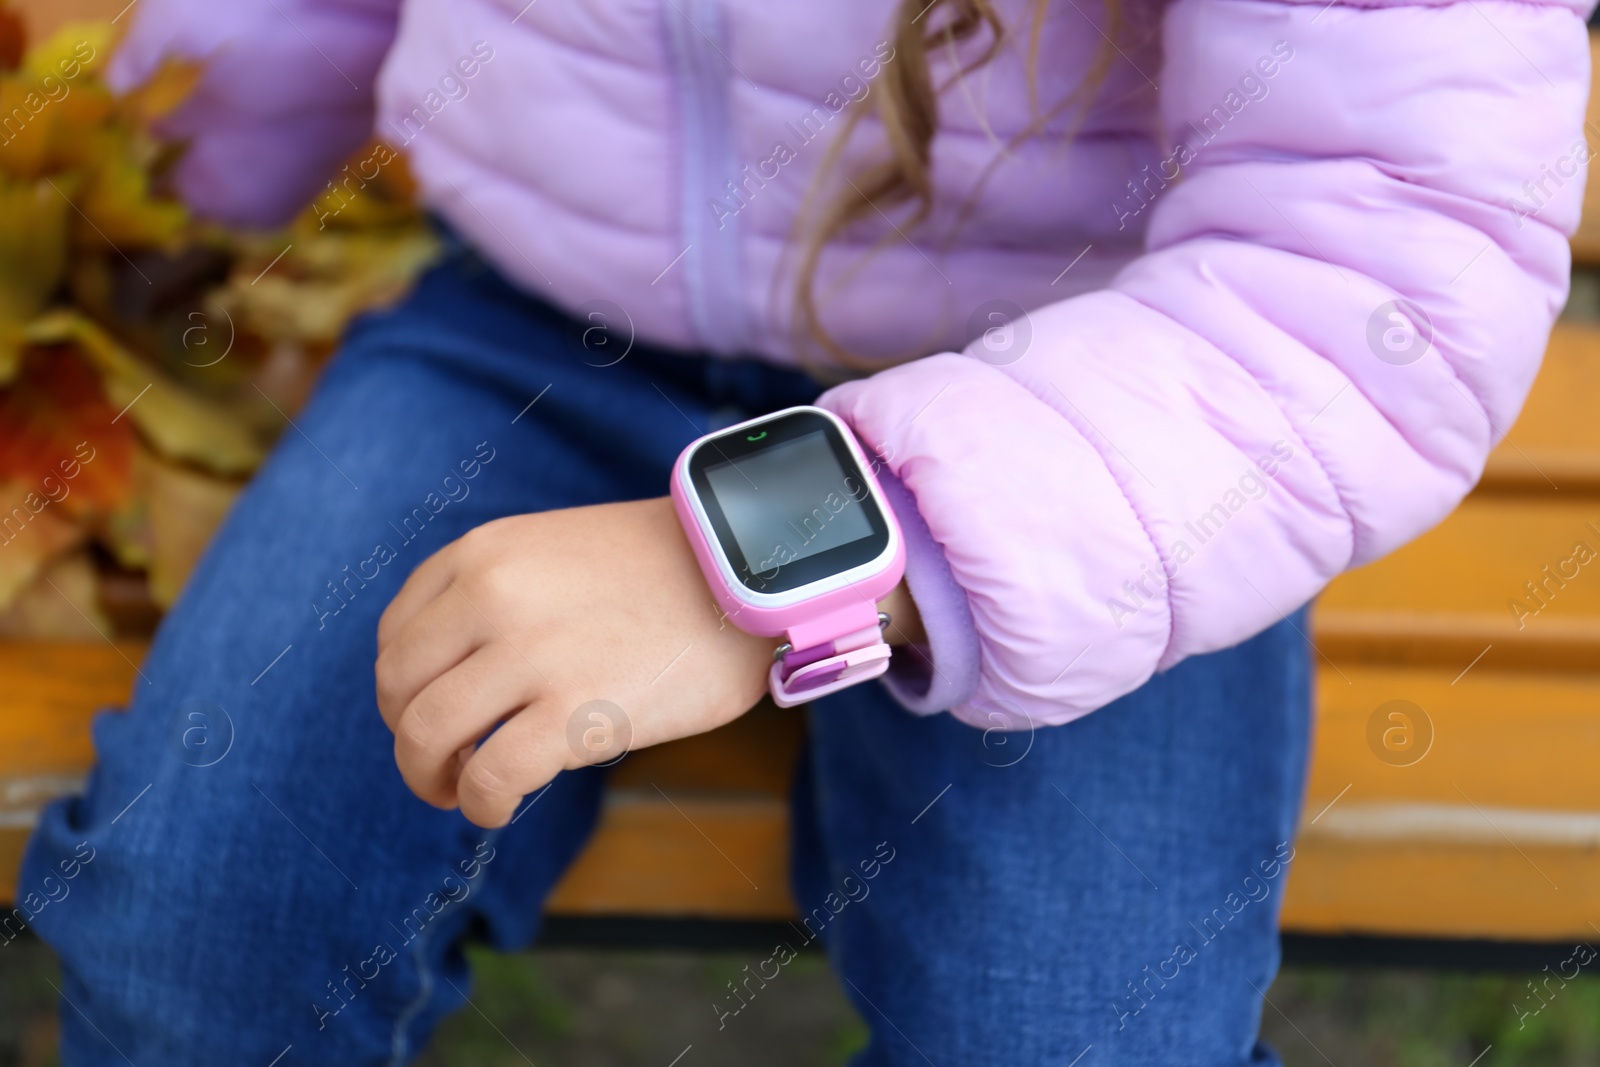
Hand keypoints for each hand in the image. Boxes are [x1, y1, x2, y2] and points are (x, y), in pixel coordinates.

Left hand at [375, 497, 920, 827]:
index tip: (430, 710)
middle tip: (440, 763)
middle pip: (399, 688)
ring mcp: (531, 655)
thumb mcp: (559, 551)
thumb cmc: (670, 569)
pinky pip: (490, 778)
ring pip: (425, 736)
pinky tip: (499, 809)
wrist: (752, 574)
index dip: (403, 687)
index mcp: (484, 553)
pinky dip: (481, 805)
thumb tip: (459, 676)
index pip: (396, 632)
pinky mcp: (575, 713)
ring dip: (430, 779)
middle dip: (407, 737)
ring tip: (459, 791)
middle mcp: (492, 597)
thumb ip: (500, 594)